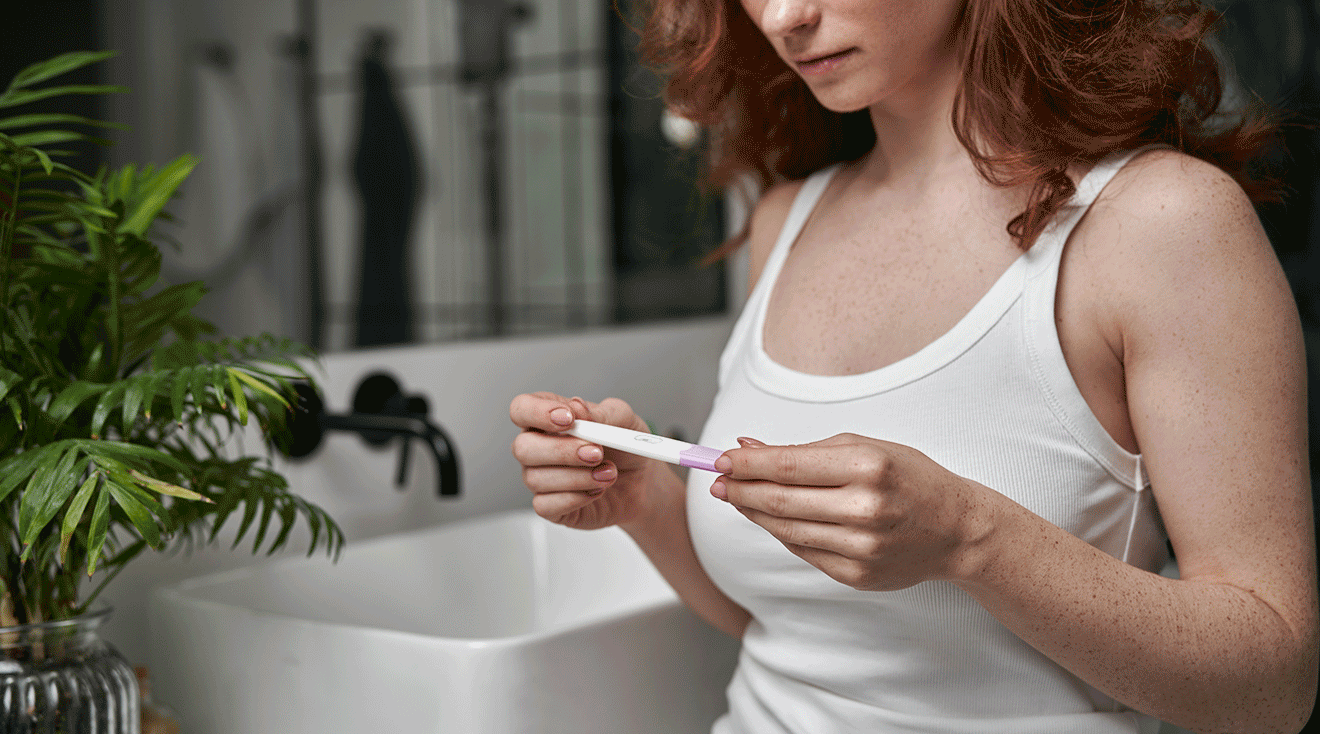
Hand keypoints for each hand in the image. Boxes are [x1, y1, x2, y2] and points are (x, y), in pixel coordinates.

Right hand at [509, 392, 660, 529]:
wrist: (641, 482)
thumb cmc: (624, 447)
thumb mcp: (623, 420)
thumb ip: (601, 412)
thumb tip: (577, 407)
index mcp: (547, 418)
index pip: (521, 408)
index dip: (537, 412)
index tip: (568, 419)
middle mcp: (537, 447)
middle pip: (522, 447)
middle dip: (562, 451)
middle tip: (597, 453)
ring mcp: (540, 478)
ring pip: (536, 478)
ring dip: (579, 476)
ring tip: (608, 473)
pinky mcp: (549, 506)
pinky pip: (545, 505)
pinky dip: (576, 498)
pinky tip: (596, 490)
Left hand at [711, 434, 994, 590]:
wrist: (956, 529)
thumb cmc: (910, 478)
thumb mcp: (864, 447)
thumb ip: (804, 449)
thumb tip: (747, 447)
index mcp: (869, 466)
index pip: (789, 465)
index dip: (747, 464)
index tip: (720, 459)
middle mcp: (865, 508)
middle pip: (780, 500)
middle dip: (740, 490)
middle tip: (716, 483)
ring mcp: (861, 547)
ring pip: (785, 529)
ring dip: (753, 513)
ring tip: (735, 498)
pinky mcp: (857, 574)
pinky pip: (803, 551)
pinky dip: (781, 533)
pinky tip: (770, 519)